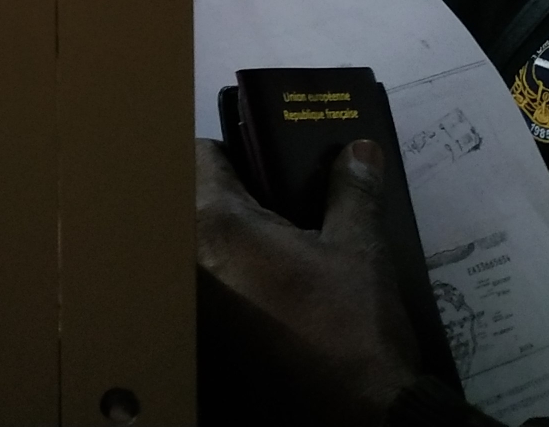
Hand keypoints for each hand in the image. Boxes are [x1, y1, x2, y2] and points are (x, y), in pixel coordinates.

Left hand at [194, 139, 423, 426]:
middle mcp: (188, 261)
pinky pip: (200, 297)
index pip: (200, 156)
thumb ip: (351, 192)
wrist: (355, 420)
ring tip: (267, 258)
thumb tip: (358, 149)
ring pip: (192, 252)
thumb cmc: (351, 327)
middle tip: (269, 214)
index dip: (232, 155)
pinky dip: (222, 290)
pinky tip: (261, 301)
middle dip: (222, 202)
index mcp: (217, 224)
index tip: (261, 169)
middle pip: (189, 204)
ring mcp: (189, 308)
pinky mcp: (200, 346)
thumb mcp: (360, 251)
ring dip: (219, 248)